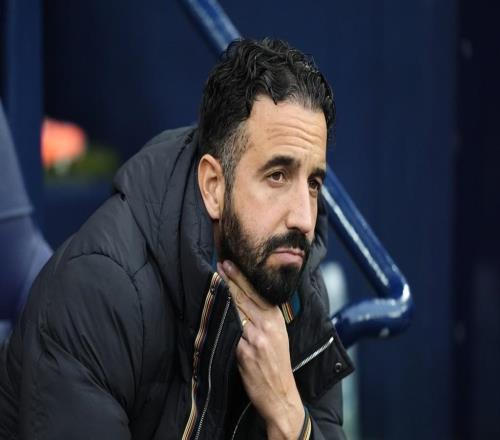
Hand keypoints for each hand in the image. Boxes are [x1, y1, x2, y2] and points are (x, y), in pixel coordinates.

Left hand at [218, 260, 304, 439]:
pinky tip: (213, 306)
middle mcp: (268, 326)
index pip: (257, 292)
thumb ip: (265, 318)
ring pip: (236, 309)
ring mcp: (256, 338)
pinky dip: (222, 317)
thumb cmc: (277, 365)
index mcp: (277, 319)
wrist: (280, 395)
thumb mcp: (278, 336)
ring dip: (224, 293)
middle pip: (245, 297)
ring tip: (214, 277)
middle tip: (220, 263)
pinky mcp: (244, 352)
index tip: (230, 263)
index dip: (242, 277)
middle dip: (231, 278)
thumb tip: (245, 299)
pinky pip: (230, 330)